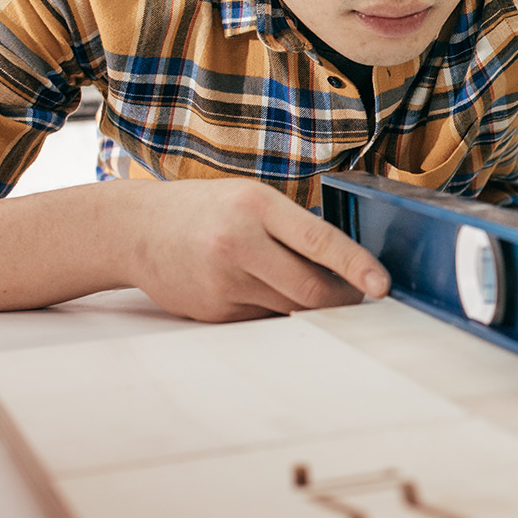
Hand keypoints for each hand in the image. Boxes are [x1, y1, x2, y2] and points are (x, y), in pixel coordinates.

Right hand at [125, 178, 390, 322]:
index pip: (320, 241)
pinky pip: (263, 319)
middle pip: (310, 290)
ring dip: (307, 305)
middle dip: (342, 299)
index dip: (356, 266)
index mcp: (256, 206)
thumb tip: (349, 264)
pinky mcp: (213, 312)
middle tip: (356, 295)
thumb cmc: (205, 208)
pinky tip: (254, 287)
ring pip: (290, 309)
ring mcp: (223, 282)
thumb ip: (295, 226)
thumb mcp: (251, 198)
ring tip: (295, 281)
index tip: (382, 286)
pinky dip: (274, 309)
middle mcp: (238, 244)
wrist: (134, 229)